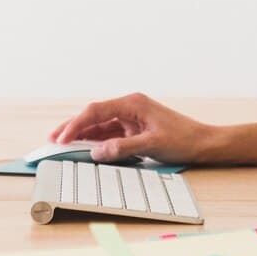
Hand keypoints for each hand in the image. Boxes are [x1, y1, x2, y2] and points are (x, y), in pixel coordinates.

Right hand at [47, 93, 218, 165]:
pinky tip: (84, 148)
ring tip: (62, 144)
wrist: (204, 143)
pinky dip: (95, 141)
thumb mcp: (151, 145)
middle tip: (52, 138)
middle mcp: (129, 107)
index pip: (96, 111)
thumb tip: (96, 152)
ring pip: (99, 125)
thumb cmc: (183, 140)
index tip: (62, 137)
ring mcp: (131, 118)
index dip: (76, 124)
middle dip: (73, 126)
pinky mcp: (134, 129)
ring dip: (82, 134)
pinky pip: (109, 134)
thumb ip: (122, 148)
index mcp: (132, 103)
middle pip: (94, 115)